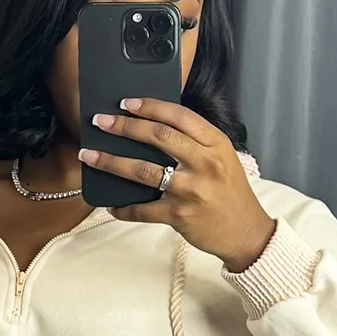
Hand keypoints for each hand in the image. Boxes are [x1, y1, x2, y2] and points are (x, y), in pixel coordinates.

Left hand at [79, 98, 275, 271]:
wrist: (246, 232)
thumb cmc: (230, 194)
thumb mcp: (223, 158)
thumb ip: (196, 143)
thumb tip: (155, 129)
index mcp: (215, 143)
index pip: (178, 116)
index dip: (149, 106)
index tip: (125, 102)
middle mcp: (203, 163)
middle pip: (157, 136)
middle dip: (124, 126)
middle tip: (100, 121)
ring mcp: (191, 190)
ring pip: (143, 170)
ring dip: (111, 161)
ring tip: (90, 155)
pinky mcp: (180, 215)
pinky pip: (143, 209)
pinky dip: (124, 208)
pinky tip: (110, 205)